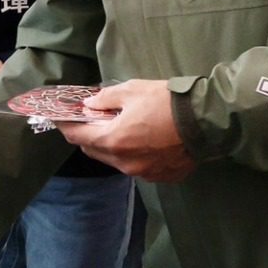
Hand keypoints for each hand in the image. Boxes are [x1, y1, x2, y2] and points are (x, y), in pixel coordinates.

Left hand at [57, 78, 197, 182]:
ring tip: (121, 128)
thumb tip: (90, 106)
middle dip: (88, 135)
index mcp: (113, 141)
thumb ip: (104, 99)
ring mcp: (144, 173)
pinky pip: (138, 167)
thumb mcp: (131, 91)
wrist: (206, 120)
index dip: (66, 126)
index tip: (61, 117)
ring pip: (115, 161)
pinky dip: (134, 155)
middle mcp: (125, 163)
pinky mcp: (162, 177)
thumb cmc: (166, 102)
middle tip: (92, 119)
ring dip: (112, 146)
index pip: (77, 137)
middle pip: (94, 150)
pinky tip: (144, 141)